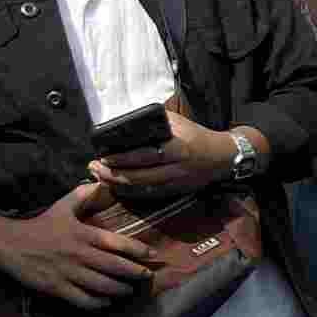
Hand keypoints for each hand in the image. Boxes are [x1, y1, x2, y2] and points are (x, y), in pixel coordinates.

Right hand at [0, 181, 154, 309]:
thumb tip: (99, 182)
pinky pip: (84, 300)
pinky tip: (106, 302)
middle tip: (147, 276)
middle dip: (135, 273)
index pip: (117, 242)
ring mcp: (69, 272)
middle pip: (115, 267)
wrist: (9, 244)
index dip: (138, 250)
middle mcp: (79, 254)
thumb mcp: (62, 207)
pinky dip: (98, 303)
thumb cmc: (40, 225)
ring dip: (120, 290)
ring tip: (129, 290)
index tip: (152, 254)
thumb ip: (82, 195)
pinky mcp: (57, 288)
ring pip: (103, 286)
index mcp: (83, 234)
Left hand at [89, 104, 240, 198]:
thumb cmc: (197, 136)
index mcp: (178, 147)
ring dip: (118, 184)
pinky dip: (130, 192)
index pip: (146, 155)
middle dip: (113, 174)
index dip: (123, 158)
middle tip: (93, 168)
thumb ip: (155, 122)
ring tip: (99, 177)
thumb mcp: (178, 123)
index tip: (104, 156)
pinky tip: (116, 186)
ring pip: (142, 188)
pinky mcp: (175, 191)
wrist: (222, 157)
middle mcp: (177, 167)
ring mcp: (176, 182)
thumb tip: (128, 121)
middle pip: (140, 176)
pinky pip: (148, 194)